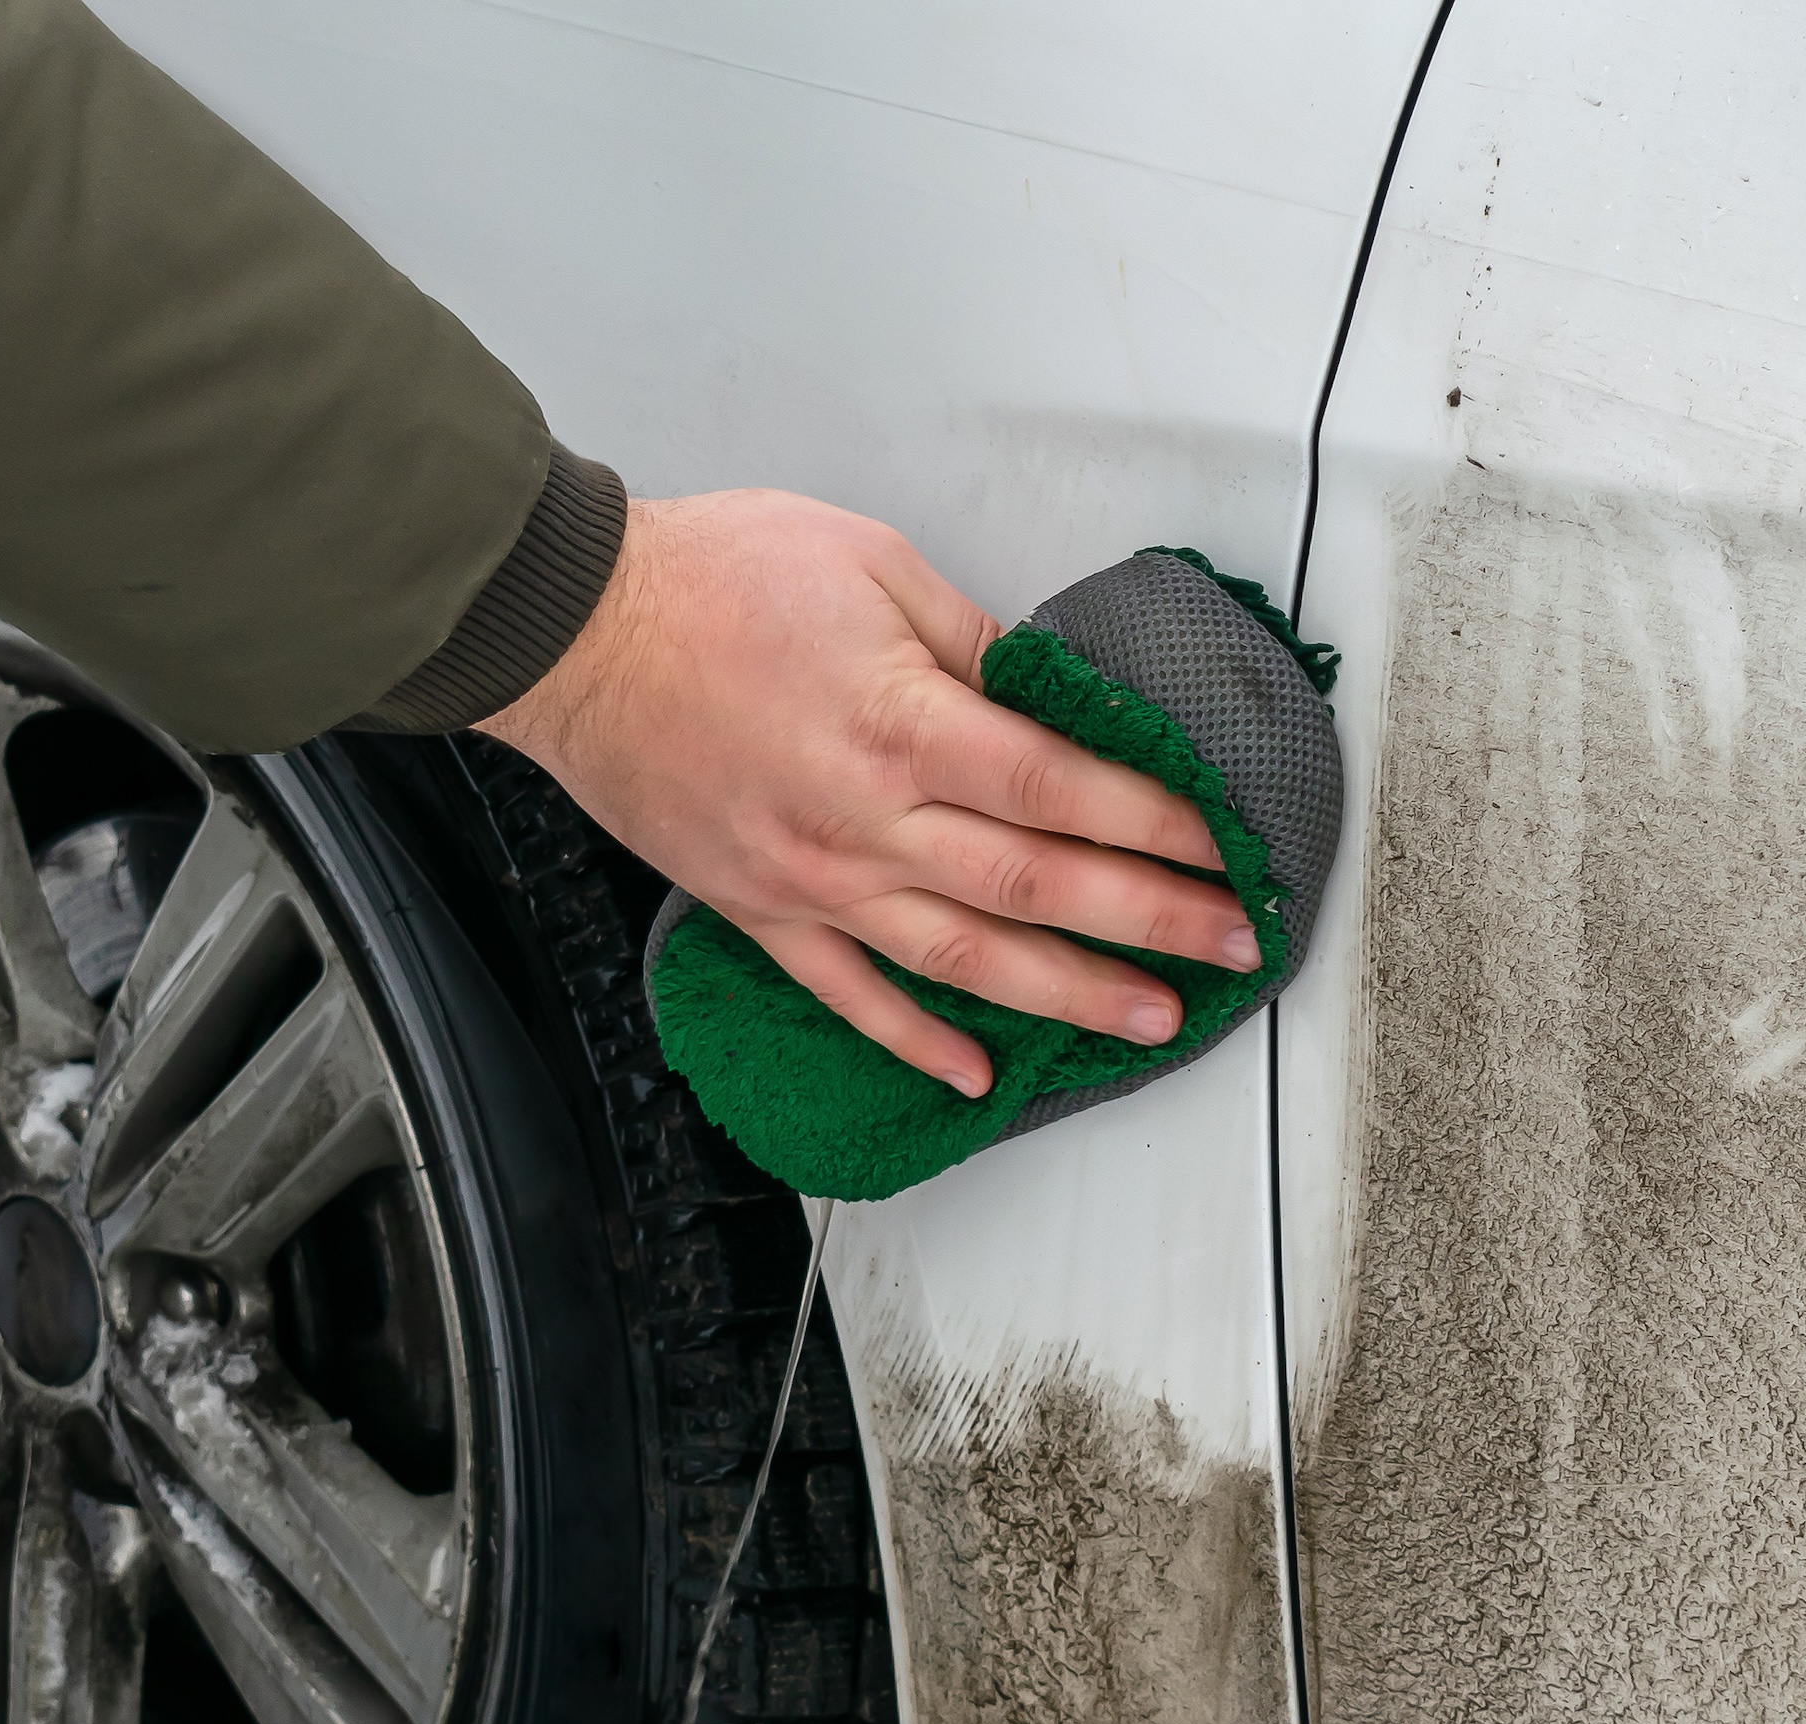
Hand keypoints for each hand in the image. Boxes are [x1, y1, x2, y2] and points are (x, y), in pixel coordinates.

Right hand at [474, 489, 1255, 1099]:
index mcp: (903, 723)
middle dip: (1150, 920)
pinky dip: (916, 1043)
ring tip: (1150, 1018)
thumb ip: (974, 642)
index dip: (1156, 824)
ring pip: (965, 957)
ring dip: (1067, 996)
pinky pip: (851, 996)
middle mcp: (867, 818)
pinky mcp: (763, 910)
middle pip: (1037, 885)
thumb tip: (1053, 694)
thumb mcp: (872, 565)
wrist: (574, 629)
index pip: (1063, 789)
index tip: (1221, 846)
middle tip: (1231, 944)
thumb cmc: (712, 578)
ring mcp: (815, 878)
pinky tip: (976, 1075)